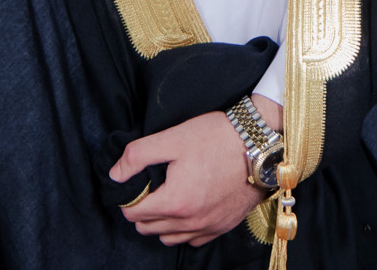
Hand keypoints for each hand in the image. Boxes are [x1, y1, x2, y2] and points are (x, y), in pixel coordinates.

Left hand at [110, 109, 264, 246]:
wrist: (260, 142)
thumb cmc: (217, 137)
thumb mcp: (173, 138)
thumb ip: (137, 156)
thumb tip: (116, 175)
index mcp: (174, 201)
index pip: (133, 213)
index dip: (130, 196)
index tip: (140, 182)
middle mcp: (190, 221)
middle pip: (147, 228)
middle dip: (144, 209)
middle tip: (154, 187)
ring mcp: (208, 227)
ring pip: (168, 237)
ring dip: (162, 222)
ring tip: (170, 197)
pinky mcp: (223, 226)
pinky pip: (193, 240)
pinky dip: (185, 229)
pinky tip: (189, 207)